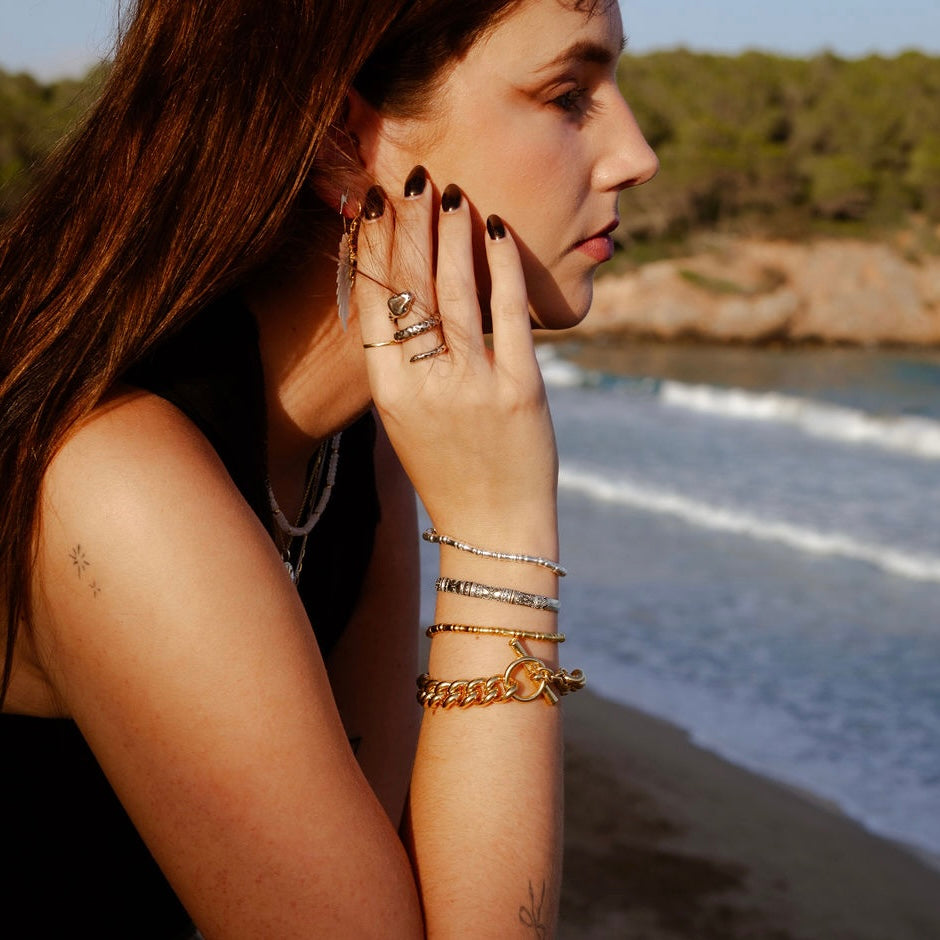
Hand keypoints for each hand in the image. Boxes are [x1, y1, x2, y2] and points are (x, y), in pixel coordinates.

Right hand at [354, 175, 557, 548]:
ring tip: (448, 193)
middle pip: (411, 286)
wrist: (492, 526)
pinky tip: (497, 230)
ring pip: (456, 289)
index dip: (370, 246)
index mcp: (387, 391)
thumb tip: (397, 290)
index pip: (372, 301)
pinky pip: (509, 312)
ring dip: (451, 234)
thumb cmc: (446, 468)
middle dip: (409, 224)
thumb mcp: (405, 417)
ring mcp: (474, 385)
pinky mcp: (521, 387)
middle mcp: (424, 384)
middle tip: (411, 179)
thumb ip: (399, 359)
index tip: (372, 203)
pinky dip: (504, 265)